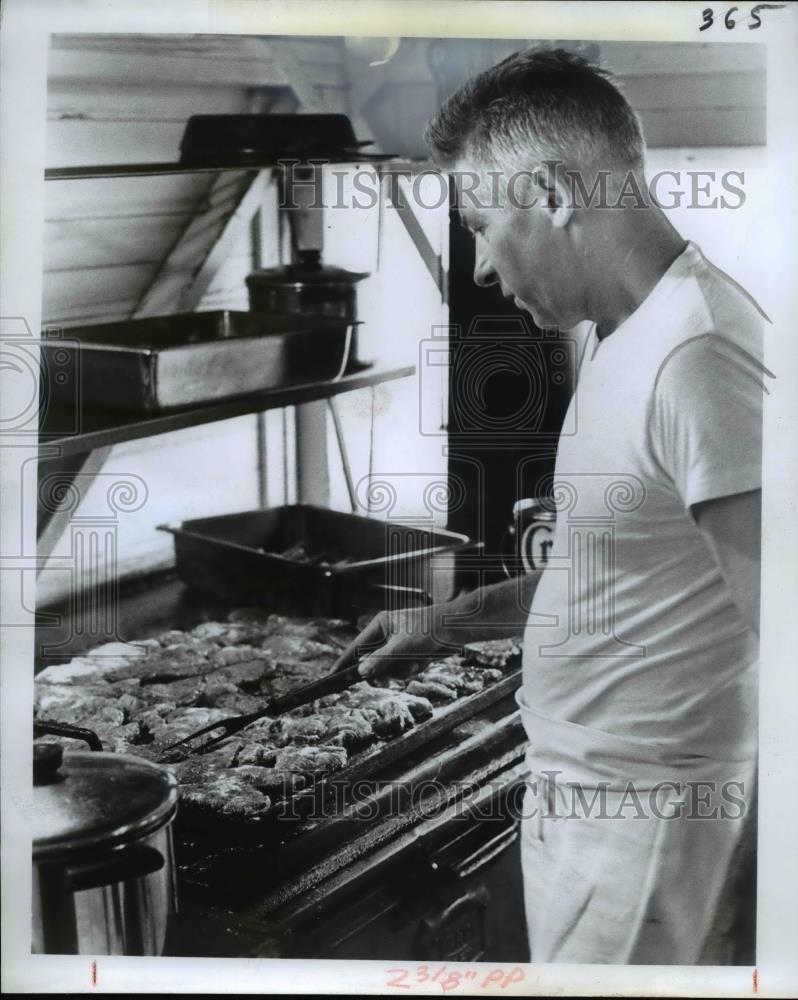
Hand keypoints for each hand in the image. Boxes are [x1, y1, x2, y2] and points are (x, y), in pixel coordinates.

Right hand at [333, 602, 462, 678]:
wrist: (456, 629)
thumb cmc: (430, 629)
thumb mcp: (402, 647)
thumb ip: (381, 660)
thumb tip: (362, 673)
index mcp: (381, 624)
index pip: (356, 646)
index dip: (344, 662)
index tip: (332, 676)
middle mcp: (387, 633)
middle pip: (373, 661)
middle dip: (384, 669)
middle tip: (383, 677)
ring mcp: (399, 644)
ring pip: (389, 668)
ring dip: (402, 670)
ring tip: (415, 662)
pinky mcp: (411, 653)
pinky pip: (403, 669)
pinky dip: (413, 668)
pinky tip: (424, 660)